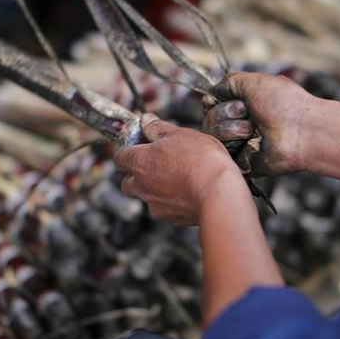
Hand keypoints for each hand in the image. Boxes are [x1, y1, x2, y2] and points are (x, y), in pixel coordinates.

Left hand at [114, 113, 246, 225]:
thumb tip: (145, 120)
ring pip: (146, 197)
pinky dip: (171, 201)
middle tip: (158, 164)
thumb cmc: (202, 160)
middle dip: (137, 174)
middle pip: (127, 182)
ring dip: (154, 189)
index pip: (119, 157)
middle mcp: (142, 186)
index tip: (141, 146)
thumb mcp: (181, 134)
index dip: (128, 150)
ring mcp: (155, 205)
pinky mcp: (170, 218)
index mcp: (140, 162)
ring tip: (178, 179)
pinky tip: (189, 192)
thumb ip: (158, 128)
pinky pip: (164, 209)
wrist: (220, 194)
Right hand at [203, 72, 315, 176]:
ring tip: (251, 129)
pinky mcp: (241, 161)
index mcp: (244, 106)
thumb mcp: (254, 82)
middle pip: (208, 119)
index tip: (216, 99)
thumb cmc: (284, 103)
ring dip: (229, 127)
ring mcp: (240, 144)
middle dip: (223, 112)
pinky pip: (221, 152)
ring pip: (211, 135)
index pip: (211, 105)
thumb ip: (228, 83)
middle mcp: (240, 124)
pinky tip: (250, 140)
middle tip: (246, 112)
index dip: (211, 102)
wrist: (302, 130)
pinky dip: (232, 142)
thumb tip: (209, 94)